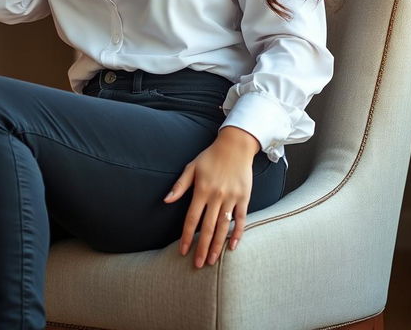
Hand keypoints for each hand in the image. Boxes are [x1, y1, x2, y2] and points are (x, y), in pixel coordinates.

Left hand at [164, 127, 259, 268]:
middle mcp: (217, 196)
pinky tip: (232, 246)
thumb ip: (180, 185)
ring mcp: (232, 197)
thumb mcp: (192, 167)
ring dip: (217, 246)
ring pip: (223, 226)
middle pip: (208, 227)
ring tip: (211, 261)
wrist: (235, 145)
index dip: (186, 236)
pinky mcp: (244, 197)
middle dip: (201, 248)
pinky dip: (237, 233)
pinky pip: (241, 219)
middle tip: (197, 265)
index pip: (192, 219)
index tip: (182, 251)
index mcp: (202, 190)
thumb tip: (166, 200)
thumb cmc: (210, 156)